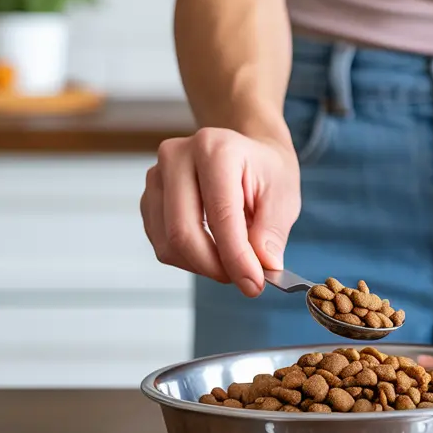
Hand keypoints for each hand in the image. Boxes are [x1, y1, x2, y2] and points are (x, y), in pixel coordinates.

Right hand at [141, 127, 300, 295]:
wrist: (248, 152)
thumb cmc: (266, 170)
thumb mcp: (284, 197)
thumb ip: (271, 233)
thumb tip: (263, 267)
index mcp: (215, 149)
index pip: (220, 215)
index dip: (237, 258)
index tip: (254, 284)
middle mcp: (177, 157)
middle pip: (183, 232)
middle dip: (216, 267)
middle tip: (246, 281)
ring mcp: (156, 176)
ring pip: (169, 243)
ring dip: (202, 266)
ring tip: (233, 263)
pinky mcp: (149, 197)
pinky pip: (162, 243)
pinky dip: (189, 259)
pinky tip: (214, 252)